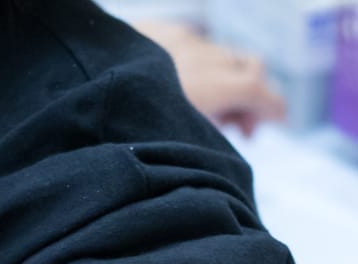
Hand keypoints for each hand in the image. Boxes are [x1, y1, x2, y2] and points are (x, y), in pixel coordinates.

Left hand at [137, 20, 286, 136]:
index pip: (259, 89)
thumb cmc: (129, 124)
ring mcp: (178, 38)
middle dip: (253, 93)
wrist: (77, 81)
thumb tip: (232, 138)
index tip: (279, 122)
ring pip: (222, 52)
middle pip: (249, 65)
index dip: (275, 106)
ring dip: (227, 77)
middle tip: (240, 126)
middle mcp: (200, 55)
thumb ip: (213, 135)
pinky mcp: (155, 30)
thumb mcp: (181, 139)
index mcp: (210, 85)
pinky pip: (192, 43)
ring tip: (210, 106)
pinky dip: (199, 63)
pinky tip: (179, 83)